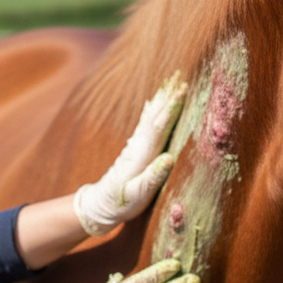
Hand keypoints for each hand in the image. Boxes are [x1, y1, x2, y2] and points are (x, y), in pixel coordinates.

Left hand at [73, 75, 186, 237]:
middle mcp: (139, 145)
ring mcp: (136, 145)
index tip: (182, 91)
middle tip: (180, 77)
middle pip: (156, 116)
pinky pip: (146, 123)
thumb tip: (169, 158)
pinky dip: (152, 109)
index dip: (171, 108)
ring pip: (151, 116)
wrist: (100, 205)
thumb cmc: (121, 204)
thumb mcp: (137, 195)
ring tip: (170, 82)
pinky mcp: (136, 148)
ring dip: (161, 99)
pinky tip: (153, 101)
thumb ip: (152, 177)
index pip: (160, 126)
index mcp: (142, 155)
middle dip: (169, 97)